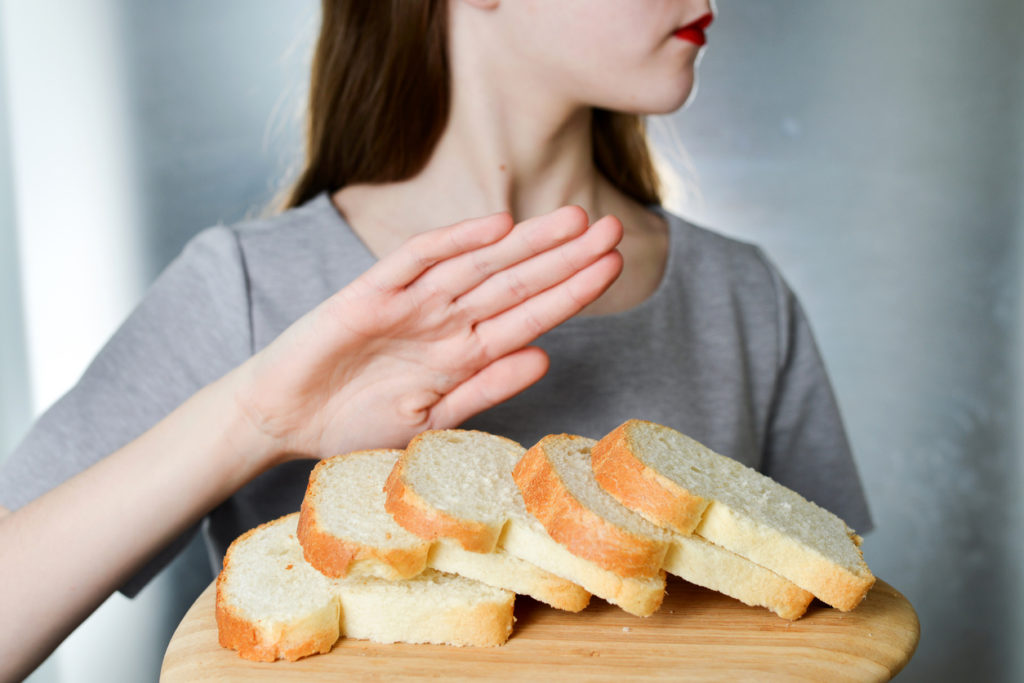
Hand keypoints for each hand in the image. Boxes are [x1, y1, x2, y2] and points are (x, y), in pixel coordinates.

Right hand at [231, 206, 622, 461]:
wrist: (283, 419)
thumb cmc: (354, 423)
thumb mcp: (430, 418)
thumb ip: (486, 388)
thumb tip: (546, 359)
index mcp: (464, 354)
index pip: (530, 316)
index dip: (572, 291)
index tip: (614, 268)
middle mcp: (445, 321)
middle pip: (516, 282)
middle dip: (565, 256)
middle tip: (614, 228)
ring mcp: (410, 303)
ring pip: (478, 265)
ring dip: (526, 243)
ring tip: (574, 220)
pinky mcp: (369, 293)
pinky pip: (416, 261)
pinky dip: (453, 242)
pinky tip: (495, 226)